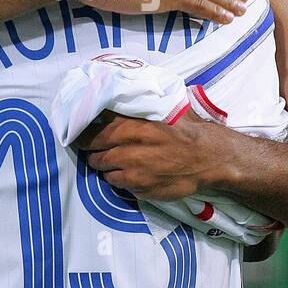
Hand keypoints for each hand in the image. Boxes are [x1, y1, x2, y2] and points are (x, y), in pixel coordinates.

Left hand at [75, 111, 226, 200]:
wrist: (208, 158)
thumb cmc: (187, 132)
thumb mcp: (162, 111)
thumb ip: (137, 109)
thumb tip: (114, 100)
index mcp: (134, 124)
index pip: (96, 126)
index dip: (85, 129)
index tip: (79, 130)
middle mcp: (130, 146)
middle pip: (94, 148)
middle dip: (90, 148)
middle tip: (90, 147)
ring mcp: (134, 169)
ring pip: (102, 167)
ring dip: (103, 164)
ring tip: (109, 160)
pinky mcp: (139, 187)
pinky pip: (116, 183)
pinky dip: (117, 178)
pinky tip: (127, 172)